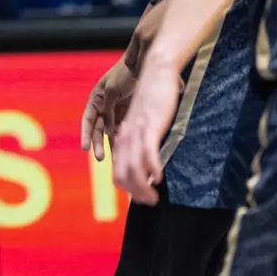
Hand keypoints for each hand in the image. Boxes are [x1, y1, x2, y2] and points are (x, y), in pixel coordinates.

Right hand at [81, 59, 136, 161]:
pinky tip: (127, 151)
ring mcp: (117, 111)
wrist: (144, 64)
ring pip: (112, 132)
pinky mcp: (130, 113)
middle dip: (98, 144)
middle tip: (100, 159)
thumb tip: (108, 130)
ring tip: (115, 160)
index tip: (85, 148)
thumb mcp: (111, 90)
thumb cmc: (124, 74)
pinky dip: (125, 139)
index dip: (86, 135)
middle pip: (99, 129)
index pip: (88, 120)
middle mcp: (104, 106)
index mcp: (96, 98)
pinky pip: (125, 129)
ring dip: (113, 145)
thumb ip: (107, 109)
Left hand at [113, 60, 183, 204]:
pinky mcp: (150, 125)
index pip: (118, 168)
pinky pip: (147, 152)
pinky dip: (151, 168)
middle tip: (147, 203)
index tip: (139, 198)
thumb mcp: (146, 122)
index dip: (126, 186)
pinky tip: (157, 178)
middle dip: (133, 191)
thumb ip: (143, 140)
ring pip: (133, 166)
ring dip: (141, 186)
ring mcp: (137, 131)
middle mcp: (125, 135)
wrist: (156, 72)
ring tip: (152, 198)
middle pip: (122, 172)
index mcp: (123, 135)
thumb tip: (149, 163)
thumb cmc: (154, 98)